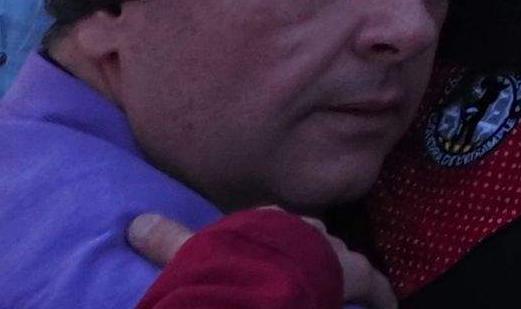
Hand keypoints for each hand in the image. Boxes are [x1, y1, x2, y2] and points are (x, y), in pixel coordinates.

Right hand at [128, 215, 392, 308]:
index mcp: (270, 220)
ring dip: (339, 273)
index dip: (277, 240)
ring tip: (335, 292)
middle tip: (304, 278)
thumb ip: (169, 242)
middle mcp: (307, 230)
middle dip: (312, 255)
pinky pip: (373, 285)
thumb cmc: (228, 273)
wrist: (264, 291)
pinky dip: (376, 295)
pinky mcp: (355, 275)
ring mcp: (333, 252)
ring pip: (342, 258)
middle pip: (313, 239)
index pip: (277, 222)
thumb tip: (137, 223)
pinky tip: (383, 304)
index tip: (275, 252)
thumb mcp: (192, 259)